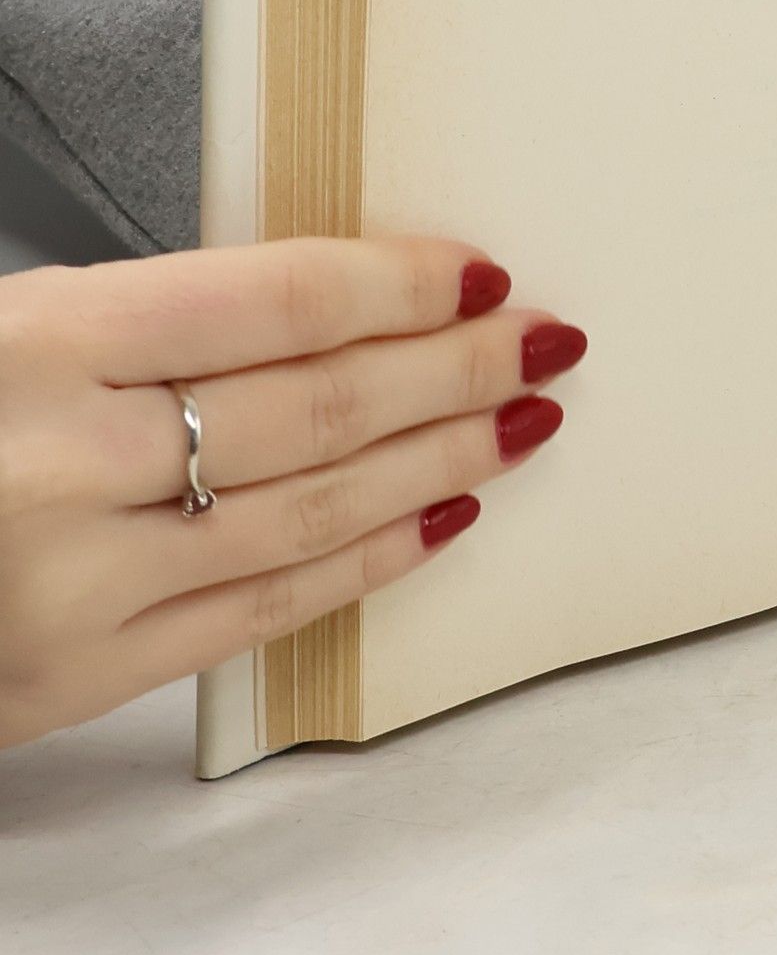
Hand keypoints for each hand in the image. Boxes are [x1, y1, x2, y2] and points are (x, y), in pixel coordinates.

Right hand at [0, 236, 585, 747]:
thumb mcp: (3, 329)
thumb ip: (144, 322)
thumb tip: (334, 308)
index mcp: (35, 343)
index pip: (276, 302)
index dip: (397, 286)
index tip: (479, 274)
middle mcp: (63, 464)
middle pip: (322, 406)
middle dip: (457, 369)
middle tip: (545, 342)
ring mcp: (76, 587)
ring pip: (314, 509)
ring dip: (443, 461)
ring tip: (522, 421)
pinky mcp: (76, 680)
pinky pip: (264, 610)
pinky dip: (368, 559)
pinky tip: (443, 520)